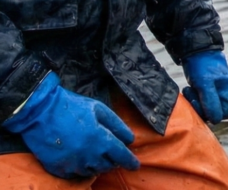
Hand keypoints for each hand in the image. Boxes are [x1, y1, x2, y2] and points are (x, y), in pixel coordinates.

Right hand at [2, 72, 139, 178]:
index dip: (130, 161)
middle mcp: (87, 155)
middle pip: (107, 166)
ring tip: (94, 153)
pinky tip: (80, 157)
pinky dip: (81, 168)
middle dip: (112, 160)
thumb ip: (117, 125)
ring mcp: (72, 163)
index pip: (121, 156)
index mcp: (99, 139)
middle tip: (110, 152)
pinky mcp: (58, 168)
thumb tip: (129, 139)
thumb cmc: (71, 107)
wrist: (39, 112)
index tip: (135, 165)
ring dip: (97, 164)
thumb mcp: (99, 109)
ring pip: (92, 171)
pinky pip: (75, 174)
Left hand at [181, 50, 227, 123]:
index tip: (197, 103)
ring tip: (189, 89)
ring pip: (206, 106)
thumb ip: (211, 102)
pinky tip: (189, 89)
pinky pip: (202, 100)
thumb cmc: (202, 65)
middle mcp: (225, 93)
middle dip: (200, 106)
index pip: (224, 113)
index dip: (210, 113)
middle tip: (191, 94)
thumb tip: (215, 120)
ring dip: (196, 102)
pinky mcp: (207, 89)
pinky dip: (194, 97)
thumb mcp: (205, 84)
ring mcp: (217, 91)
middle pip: (215, 111)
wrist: (196, 49)